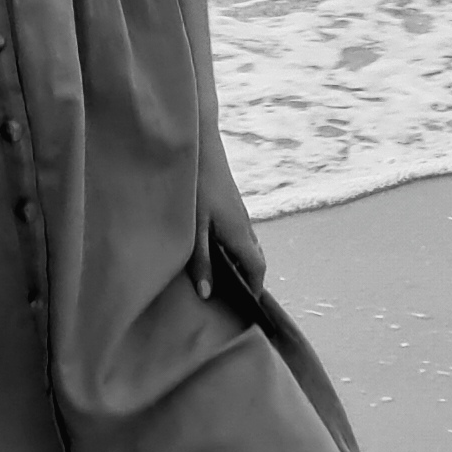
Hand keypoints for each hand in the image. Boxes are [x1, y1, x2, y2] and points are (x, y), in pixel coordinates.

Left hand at [198, 131, 266, 293]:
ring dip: (240, 261)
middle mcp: (245, 224)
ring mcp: (239, 212)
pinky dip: (233, 247)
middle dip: (249, 277)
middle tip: (235, 296)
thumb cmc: (196, 186)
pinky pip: (239, 232)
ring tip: (223, 277)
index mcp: (239, 234)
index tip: (249, 305)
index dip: (255, 287)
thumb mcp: (194, 229)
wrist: (200, 145)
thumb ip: (200, 262)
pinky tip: (213, 249)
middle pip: (255, 257)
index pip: (257, 268)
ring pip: (247, 243)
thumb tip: (207, 294)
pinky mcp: (231, 203)